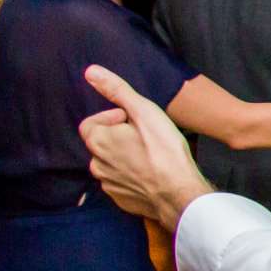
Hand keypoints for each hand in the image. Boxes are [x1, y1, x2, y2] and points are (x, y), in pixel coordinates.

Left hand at [78, 64, 212, 231]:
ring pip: (111, 164)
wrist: (180, 195)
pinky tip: (152, 174)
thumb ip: (117, 90)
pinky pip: (121, 183)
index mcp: (99, 141)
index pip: (91, 123)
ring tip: (151, 156)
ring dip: (125, 157)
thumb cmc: (165, 152)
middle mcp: (96, 164)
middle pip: (102, 144)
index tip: (133, 121)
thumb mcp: (145, 112)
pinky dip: (132, 177)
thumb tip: (91, 71)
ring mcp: (108, 184)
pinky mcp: (120, 199)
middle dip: (119, 138)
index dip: (112, 118)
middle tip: (146, 137)